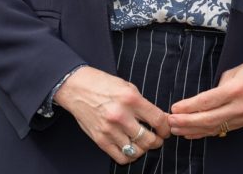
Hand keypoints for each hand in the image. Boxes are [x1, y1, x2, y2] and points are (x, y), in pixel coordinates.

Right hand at [54, 66, 170, 164]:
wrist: (76, 88)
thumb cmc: (102, 84)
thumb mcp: (128, 87)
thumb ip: (143, 104)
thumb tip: (161, 118)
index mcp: (131, 99)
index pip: (158, 120)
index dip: (166, 128)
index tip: (165, 130)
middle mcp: (121, 116)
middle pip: (149, 140)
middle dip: (157, 141)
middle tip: (157, 138)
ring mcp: (110, 130)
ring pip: (136, 151)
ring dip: (143, 149)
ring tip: (143, 143)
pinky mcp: (100, 140)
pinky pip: (121, 157)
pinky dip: (129, 156)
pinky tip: (130, 148)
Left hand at [166, 54, 242, 139]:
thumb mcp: (234, 71)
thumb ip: (218, 87)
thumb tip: (203, 100)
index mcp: (235, 89)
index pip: (207, 101)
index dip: (189, 107)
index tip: (174, 108)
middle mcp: (239, 106)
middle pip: (208, 119)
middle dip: (186, 122)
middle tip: (170, 122)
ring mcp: (242, 117)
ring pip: (213, 128)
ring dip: (192, 130)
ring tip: (175, 129)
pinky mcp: (242, 122)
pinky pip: (220, 130)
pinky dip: (204, 133)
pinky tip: (191, 134)